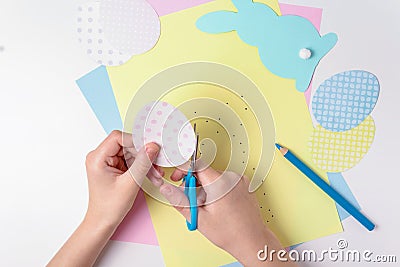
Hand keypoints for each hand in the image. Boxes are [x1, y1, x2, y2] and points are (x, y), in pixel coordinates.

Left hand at [48, 131, 162, 266]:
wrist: (103, 222)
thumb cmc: (110, 207)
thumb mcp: (130, 183)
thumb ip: (142, 162)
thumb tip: (152, 146)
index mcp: (97, 158)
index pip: (118, 137)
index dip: (136, 141)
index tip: (151, 147)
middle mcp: (99, 156)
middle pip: (126, 144)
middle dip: (143, 154)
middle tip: (156, 163)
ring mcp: (106, 161)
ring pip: (130, 152)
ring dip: (144, 161)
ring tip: (155, 173)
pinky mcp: (113, 166)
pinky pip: (130, 160)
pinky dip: (141, 166)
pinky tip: (150, 174)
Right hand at [159, 167, 294, 265]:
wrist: (252, 241)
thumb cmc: (230, 233)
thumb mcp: (199, 218)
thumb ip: (180, 200)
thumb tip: (166, 189)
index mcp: (220, 183)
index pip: (197, 164)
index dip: (183, 169)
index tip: (177, 177)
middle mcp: (232, 178)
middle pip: (205, 171)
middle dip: (194, 182)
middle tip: (191, 199)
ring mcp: (240, 181)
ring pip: (214, 176)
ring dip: (205, 187)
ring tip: (207, 205)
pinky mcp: (244, 185)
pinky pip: (225, 181)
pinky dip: (217, 188)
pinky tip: (218, 204)